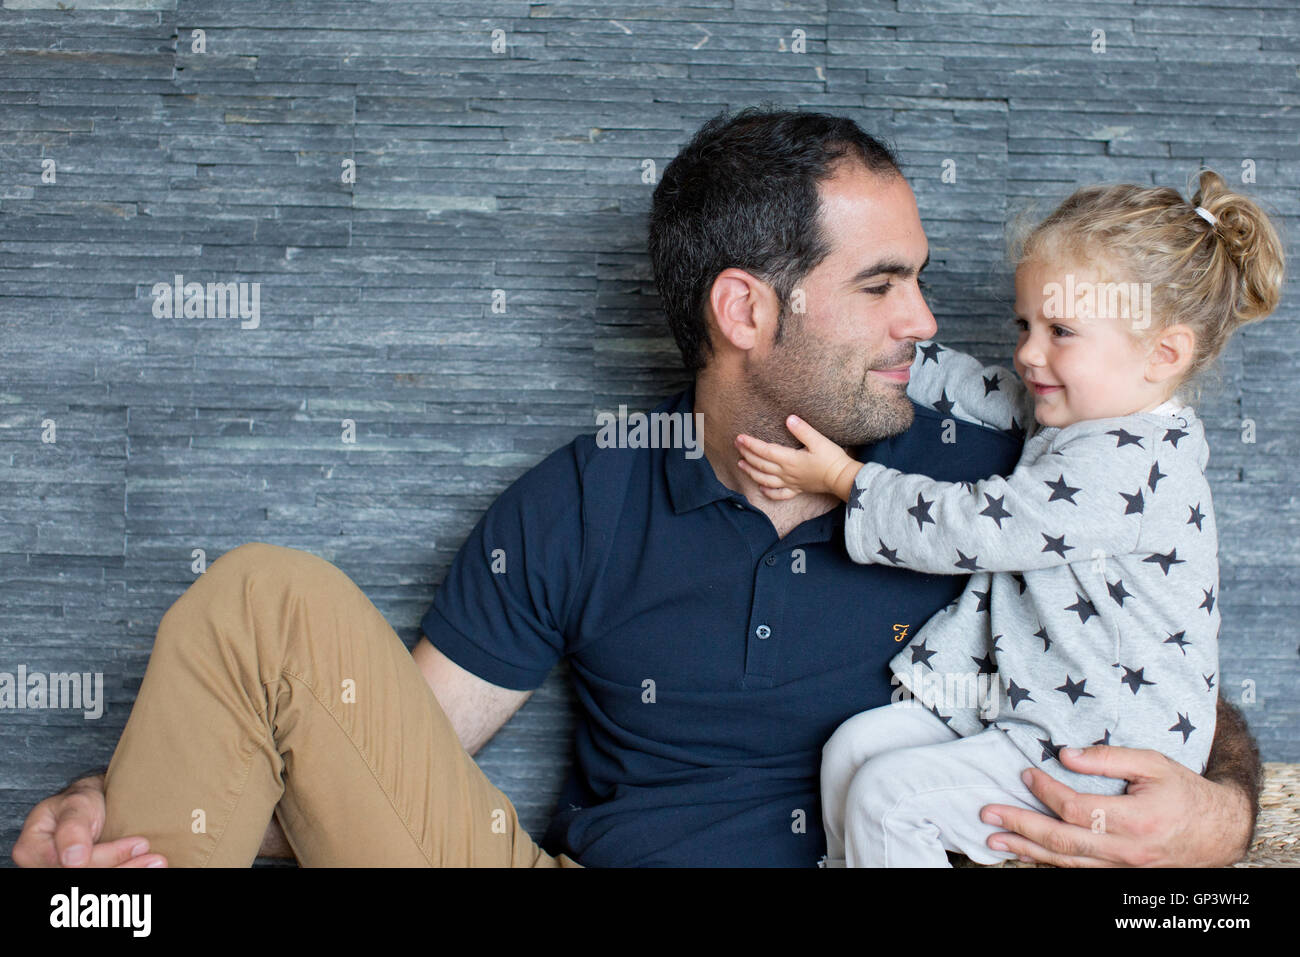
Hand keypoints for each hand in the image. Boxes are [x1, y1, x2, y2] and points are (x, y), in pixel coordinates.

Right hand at [11, 775, 166, 867]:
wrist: (92, 804)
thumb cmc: (80, 801)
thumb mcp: (75, 804)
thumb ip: (72, 829)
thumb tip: (73, 859)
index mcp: (30, 848)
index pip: (68, 863)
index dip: (105, 857)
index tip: (140, 843)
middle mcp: (40, 867)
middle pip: (84, 875)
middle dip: (122, 868)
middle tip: (156, 858)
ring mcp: (60, 873)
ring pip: (96, 882)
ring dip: (129, 874)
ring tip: (157, 863)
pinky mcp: (83, 875)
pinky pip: (102, 886)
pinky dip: (127, 874)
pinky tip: (147, 869)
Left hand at [735, 415, 859, 500]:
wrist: (843, 478)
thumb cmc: (832, 459)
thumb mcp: (818, 440)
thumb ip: (802, 430)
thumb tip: (789, 419)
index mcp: (790, 460)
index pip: (765, 451)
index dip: (751, 444)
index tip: (739, 438)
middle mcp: (786, 473)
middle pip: (761, 464)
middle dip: (747, 454)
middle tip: (736, 445)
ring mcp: (791, 483)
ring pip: (765, 479)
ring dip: (751, 472)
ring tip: (741, 465)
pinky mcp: (798, 490)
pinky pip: (779, 494)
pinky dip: (768, 492)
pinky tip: (761, 488)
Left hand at [980, 744, 1249, 866]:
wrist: (1219, 832)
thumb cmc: (1185, 792)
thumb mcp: (1153, 763)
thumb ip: (1108, 757)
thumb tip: (1064, 755)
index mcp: (1137, 820)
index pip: (1077, 809)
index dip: (1046, 791)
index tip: (1025, 772)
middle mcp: (1128, 851)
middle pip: (1063, 841)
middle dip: (1021, 826)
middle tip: (987, 813)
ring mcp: (1124, 868)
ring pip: (1067, 863)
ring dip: (1027, 850)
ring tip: (994, 839)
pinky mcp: (1121, 875)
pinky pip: (1079, 871)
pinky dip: (1049, 863)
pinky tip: (1026, 853)